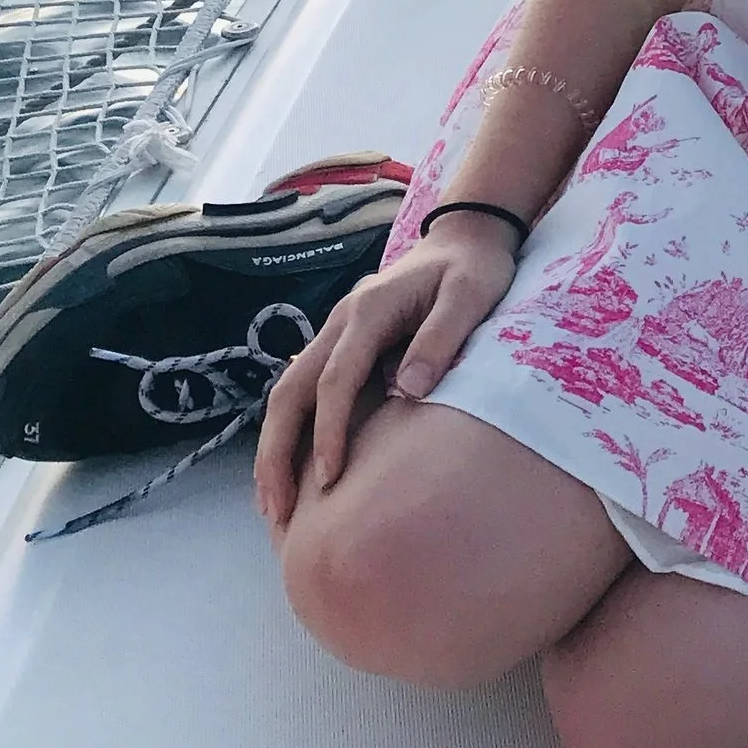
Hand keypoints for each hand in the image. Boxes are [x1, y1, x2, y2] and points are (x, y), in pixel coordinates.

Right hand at [254, 224, 516, 525]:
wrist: (466, 237)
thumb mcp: (470, 296)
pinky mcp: (342, 343)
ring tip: (274, 505)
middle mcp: (340, 321)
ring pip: (287, 391)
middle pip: (290, 389)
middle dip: (276, 450)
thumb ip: (440, 339)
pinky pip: (303, 389)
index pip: (335, 380)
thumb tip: (408, 392)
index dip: (329, 431)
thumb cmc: (473, 269)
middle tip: (278, 510)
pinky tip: (290, 470)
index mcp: (367, 311)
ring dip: (273, 446)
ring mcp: (336, 330)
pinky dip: (288, 431)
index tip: (330, 480)